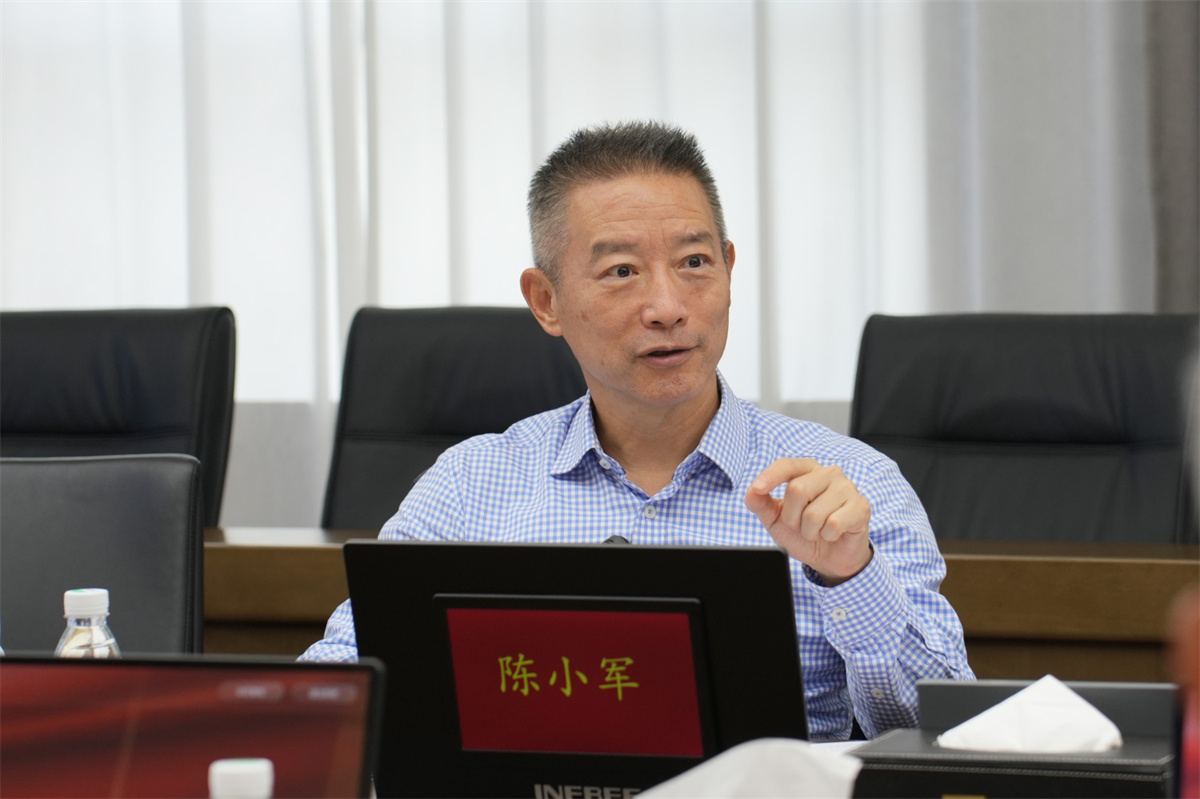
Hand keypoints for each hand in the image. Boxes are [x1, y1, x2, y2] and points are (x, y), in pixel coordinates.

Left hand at [744, 458, 871, 585]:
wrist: (829, 557)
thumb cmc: (804, 532)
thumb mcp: (776, 519)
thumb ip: (761, 504)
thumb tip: (751, 492)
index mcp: (807, 471)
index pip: (787, 465)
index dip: (771, 476)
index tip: (757, 488)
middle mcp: (829, 474)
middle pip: (797, 490)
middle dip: (793, 517)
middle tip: (801, 526)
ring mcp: (847, 488)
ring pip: (815, 511)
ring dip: (810, 530)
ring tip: (817, 531)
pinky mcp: (861, 507)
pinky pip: (834, 523)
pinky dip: (827, 535)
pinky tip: (833, 534)